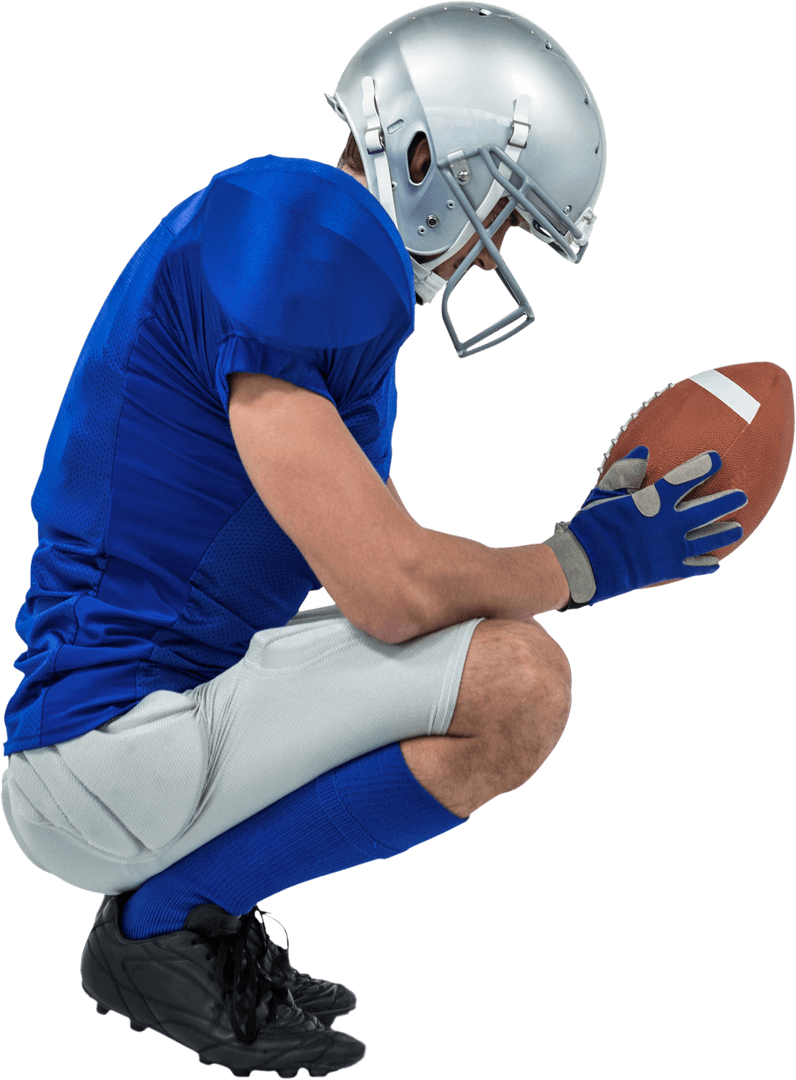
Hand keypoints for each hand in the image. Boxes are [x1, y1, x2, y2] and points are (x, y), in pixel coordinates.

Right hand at [544, 446, 746, 607]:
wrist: (586, 563)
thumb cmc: (591, 526)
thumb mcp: (603, 494)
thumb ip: (624, 472)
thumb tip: (643, 450)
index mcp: (653, 501)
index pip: (683, 479)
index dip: (701, 467)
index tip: (716, 459)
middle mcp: (669, 523)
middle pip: (706, 510)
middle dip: (726, 501)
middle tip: (741, 496)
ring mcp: (671, 548)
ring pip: (707, 539)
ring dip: (724, 533)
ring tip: (738, 529)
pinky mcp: (667, 569)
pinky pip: (693, 567)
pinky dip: (705, 565)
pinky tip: (715, 563)